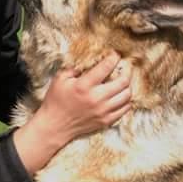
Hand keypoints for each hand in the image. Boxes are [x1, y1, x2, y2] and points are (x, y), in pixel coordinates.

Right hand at [12, 51, 130, 175]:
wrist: (55, 126)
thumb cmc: (56, 101)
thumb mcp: (60, 79)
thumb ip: (74, 68)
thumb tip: (88, 61)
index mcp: (84, 85)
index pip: (106, 67)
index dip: (114, 57)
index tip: (115, 54)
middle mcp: (96, 98)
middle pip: (123, 81)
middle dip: (126, 71)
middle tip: (124, 67)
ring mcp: (103, 111)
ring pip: (127, 95)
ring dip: (127, 86)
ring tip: (123, 81)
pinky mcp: (106, 121)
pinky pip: (125, 109)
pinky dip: (126, 101)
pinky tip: (121, 96)